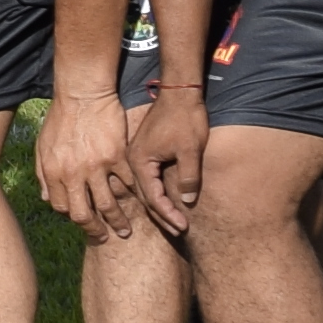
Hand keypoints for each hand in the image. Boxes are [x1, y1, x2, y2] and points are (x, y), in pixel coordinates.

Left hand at [37, 74, 144, 240]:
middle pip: (83, 215)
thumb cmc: (60, 117)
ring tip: (125, 231)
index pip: (62, 208)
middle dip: (94, 231)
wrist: (82, 92)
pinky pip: (127, 184)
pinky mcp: (117, 156)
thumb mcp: (42, 145)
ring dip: (117, 222)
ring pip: (108, 205)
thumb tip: (46, 199)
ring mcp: (97, 166)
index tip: (83, 220)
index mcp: (54, 172)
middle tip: (104, 237)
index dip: (72, 217)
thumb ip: (43, 173)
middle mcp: (73, 174)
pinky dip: (133, 195)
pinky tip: (137, 201)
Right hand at [129, 84, 212, 241]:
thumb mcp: (189, 149)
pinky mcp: (145, 152)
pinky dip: (158, 193)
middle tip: (180, 231)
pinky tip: (167, 201)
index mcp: (140, 161)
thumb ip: (188, 177)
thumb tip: (186, 201)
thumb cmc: (184, 118)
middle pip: (146, 197)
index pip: (153, 197)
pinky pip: (149, 179)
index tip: (184, 226)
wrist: (180, 91)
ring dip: (160, 206)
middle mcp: (133, 161)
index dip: (169, 214)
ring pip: (147, 189)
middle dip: (164, 215)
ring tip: (175, 222)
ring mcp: (137, 156)